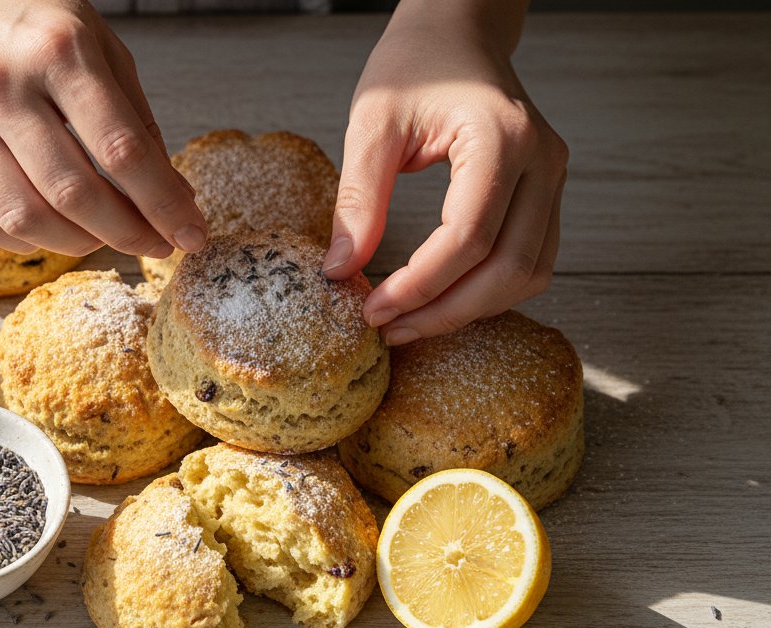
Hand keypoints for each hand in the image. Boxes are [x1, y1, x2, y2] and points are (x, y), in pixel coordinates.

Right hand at [0, 0, 205, 257]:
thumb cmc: (30, 17)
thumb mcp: (99, 45)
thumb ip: (135, 119)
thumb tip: (172, 195)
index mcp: (58, 51)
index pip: (121, 149)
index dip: (162, 203)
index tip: (190, 234)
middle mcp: (4, 86)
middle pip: (74, 192)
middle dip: (127, 233)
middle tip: (155, 245)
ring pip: (24, 216)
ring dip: (78, 243)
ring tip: (105, 237)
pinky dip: (27, 242)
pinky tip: (54, 234)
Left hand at [322, 0, 567, 344]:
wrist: (457, 31)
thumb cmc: (413, 66)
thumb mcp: (371, 124)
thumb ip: (358, 199)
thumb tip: (341, 272)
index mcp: (500, 137)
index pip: (468, 236)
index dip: (420, 285)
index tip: (373, 309)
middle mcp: (542, 161)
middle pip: (509, 267)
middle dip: (447, 311)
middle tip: (389, 329)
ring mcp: (553, 178)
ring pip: (530, 273)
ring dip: (472, 309)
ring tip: (411, 322)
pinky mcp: (547, 192)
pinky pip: (531, 261)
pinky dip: (490, 291)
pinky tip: (442, 299)